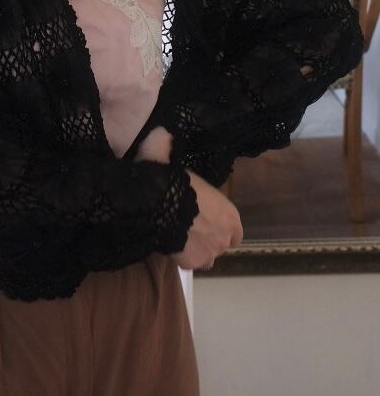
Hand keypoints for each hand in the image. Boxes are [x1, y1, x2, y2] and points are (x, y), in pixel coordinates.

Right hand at [134, 127, 242, 267]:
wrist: (159, 206)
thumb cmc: (172, 181)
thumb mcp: (171, 157)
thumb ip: (168, 146)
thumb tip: (162, 131)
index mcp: (230, 214)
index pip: (236, 233)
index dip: (223, 230)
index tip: (208, 225)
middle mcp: (226, 236)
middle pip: (220, 246)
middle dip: (207, 241)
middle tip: (188, 231)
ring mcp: (210, 252)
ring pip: (205, 258)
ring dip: (196, 252)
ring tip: (179, 240)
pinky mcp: (193, 263)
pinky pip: (188, 264)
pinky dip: (182, 258)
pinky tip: (170, 247)